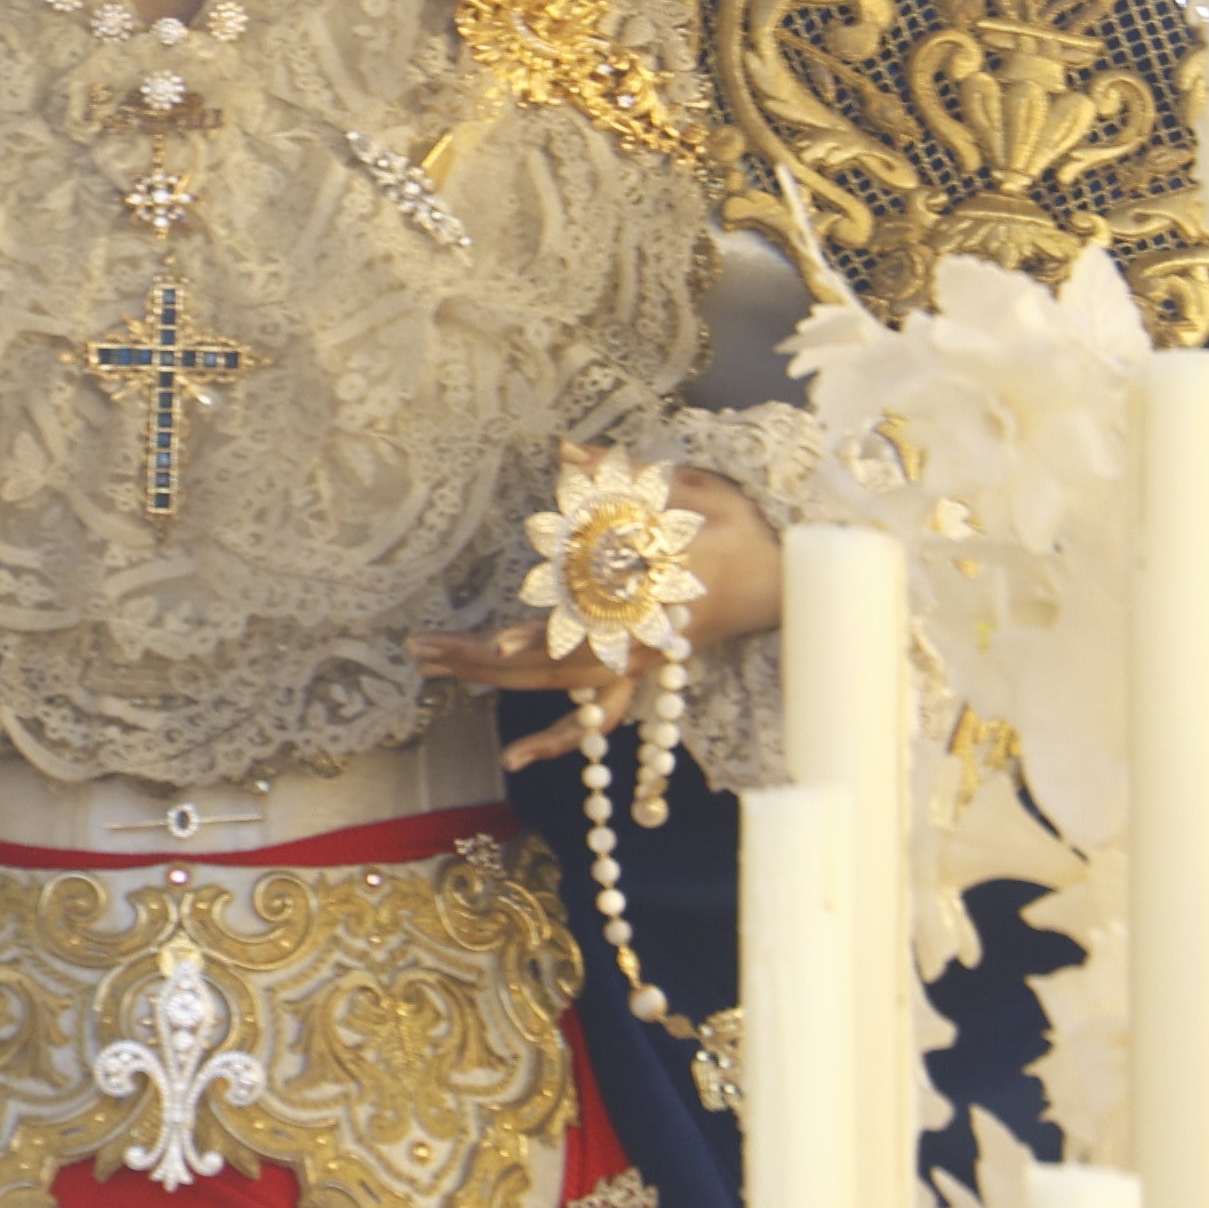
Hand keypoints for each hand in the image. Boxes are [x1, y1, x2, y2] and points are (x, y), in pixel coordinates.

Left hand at [411, 468, 779, 764]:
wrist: (786, 581)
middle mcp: (642, 634)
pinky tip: (516, 757)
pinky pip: (596, 720)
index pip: (591, 615)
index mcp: (656, 587)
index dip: (545, 634)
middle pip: (554, 658)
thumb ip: (626, 475)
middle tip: (423, 649)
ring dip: (495, 681)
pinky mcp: (641, 673)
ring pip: (561, 686)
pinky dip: (558, 741)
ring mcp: (640, 660)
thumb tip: (564, 449)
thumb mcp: (694, 488)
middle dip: (484, 657)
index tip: (502, 646)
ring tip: (433, 667)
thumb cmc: (740, 529)